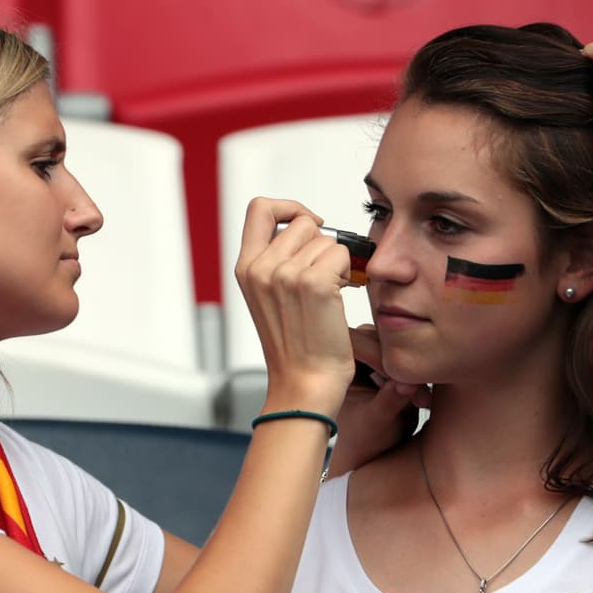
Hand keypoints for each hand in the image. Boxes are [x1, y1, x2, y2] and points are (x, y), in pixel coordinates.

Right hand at [235, 197, 354, 413]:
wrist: (305, 384)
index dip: (288, 207)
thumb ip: (276, 262)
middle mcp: (260, 268)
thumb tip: (307, 228)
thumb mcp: (270, 299)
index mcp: (245, 269)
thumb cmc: (296, 348)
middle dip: (319, 245)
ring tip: (329, 295)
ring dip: (335, 262)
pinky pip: (341, 255)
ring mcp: (285, 274)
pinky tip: (339, 299)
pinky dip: (347, 274)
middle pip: (301, 222)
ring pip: (326, 240)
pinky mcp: (314, 283)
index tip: (309, 224)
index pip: (260, 208)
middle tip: (324, 277)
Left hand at [326, 325, 431, 475]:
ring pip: (400, 348)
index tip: (399, 378)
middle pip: (384, 340)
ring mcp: (375, 356)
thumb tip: (406, 383)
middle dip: (400, 364)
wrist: (373, 454)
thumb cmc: (362, 441)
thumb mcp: (375, 422)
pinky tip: (423, 400)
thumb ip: (388, 401)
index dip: (380, 356)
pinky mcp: (394, 364)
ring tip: (420, 402)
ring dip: (413, 371)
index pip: (360, 342)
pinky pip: (410, 359)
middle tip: (416, 391)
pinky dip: (418, 376)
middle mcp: (354, 354)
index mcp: (337, 364)